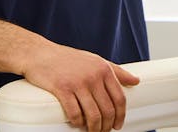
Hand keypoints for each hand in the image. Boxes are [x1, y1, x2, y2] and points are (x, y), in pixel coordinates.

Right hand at [23, 42, 139, 131]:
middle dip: (106, 126)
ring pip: (93, 115)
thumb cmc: (68, 59)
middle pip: (107, 110)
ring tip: (91, 131)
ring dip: (94, 129)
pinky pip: (75, 113)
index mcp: (103, 69)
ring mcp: (78, 82)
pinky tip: (77, 124)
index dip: (120, 116)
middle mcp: (93, 75)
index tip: (118, 125)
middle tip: (102, 131)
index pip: (119, 98)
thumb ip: (116, 71)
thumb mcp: (95, 60)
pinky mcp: (62, 89)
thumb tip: (136, 81)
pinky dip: (77, 123)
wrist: (40, 54)